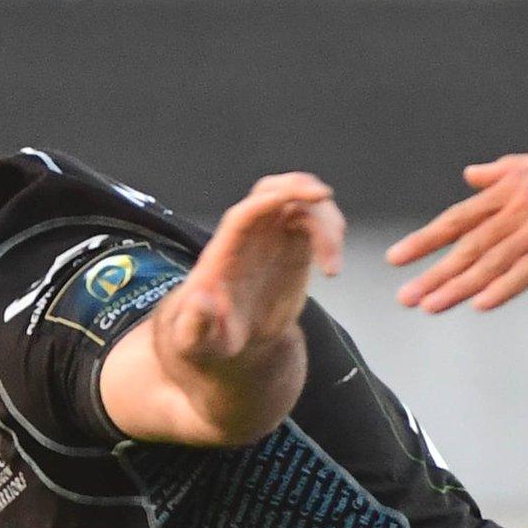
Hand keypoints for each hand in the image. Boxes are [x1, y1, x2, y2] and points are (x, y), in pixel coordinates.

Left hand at [171, 172, 344, 363]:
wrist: (228, 338)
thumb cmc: (209, 337)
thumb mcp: (197, 341)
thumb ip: (195, 327)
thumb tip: (200, 304)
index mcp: (225, 250)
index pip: (247, 212)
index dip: (271, 200)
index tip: (298, 196)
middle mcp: (249, 236)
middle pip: (272, 190)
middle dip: (298, 186)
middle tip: (324, 197)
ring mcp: (272, 238)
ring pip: (301, 205)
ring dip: (325, 223)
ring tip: (332, 266)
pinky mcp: (292, 247)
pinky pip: (314, 223)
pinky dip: (331, 237)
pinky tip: (333, 269)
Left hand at [387, 128, 527, 311]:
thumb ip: (505, 170)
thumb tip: (469, 173)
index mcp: (514, 184)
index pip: (460, 217)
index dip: (426, 239)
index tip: (396, 258)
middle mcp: (523, 203)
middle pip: (469, 243)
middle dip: (433, 271)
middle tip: (403, 296)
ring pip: (494, 260)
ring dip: (459, 286)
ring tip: (430, 307)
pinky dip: (505, 286)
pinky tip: (481, 303)